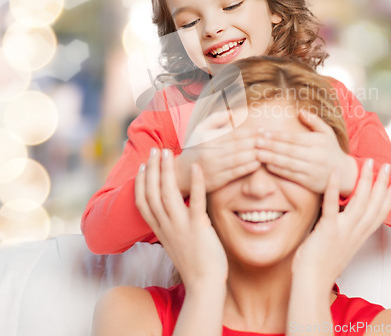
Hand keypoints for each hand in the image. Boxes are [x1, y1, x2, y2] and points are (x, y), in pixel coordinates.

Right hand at [135, 149, 227, 288]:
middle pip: (152, 193)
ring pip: (167, 194)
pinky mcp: (198, 227)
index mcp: (160, 230)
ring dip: (166, 171)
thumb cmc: (194, 262)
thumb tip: (171, 211)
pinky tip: (197, 166)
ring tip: (168, 153)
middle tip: (155, 151)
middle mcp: (166, 226)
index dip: (141, 183)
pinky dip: (196, 182)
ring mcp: (180, 227)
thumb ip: (170, 225)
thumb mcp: (175, 242)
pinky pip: (195, 201)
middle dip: (152, 169)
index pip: (143, 202)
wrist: (204, 284)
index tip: (142, 166)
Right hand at [175, 110, 260, 195]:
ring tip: (268, 150)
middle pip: (238, 145)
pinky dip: (248, 167)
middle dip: (256, 142)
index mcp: (207, 138)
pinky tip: (258, 163)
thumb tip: (233, 111)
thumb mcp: (199, 130)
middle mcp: (210, 152)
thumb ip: (216, 118)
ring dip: (255, 154)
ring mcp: (213, 166)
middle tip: (270, 139)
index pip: (234, 133)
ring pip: (239, 158)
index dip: (250, 132)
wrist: (180, 174)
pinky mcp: (217, 180)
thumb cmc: (194, 149)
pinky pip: (235, 172)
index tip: (263, 130)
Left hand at [255, 108, 356, 194]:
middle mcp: (316, 155)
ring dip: (271, 158)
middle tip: (256, 141)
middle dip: (270, 145)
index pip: (294, 138)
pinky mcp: (310, 182)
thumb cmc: (332, 150)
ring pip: (288, 163)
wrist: (346, 174)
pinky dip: (279, 171)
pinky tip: (268, 166)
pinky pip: (291, 176)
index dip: (277, 135)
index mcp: (319, 141)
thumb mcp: (327, 133)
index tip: (263, 132)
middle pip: (289, 150)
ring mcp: (313, 170)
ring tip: (257, 153)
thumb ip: (314, 121)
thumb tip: (300, 111)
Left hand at [291, 159, 390, 293]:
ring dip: (365, 180)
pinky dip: (333, 188)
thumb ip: (345, 231)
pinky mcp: (327, 230)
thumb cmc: (320, 266)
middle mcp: (355, 233)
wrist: (311, 283)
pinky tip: (335, 172)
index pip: (379, 214)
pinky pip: (331, 205)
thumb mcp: (339, 246)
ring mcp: (343, 231)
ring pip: (360, 202)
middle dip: (381, 183)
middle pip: (374, 204)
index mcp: (359, 236)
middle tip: (386, 165)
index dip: (389, 198)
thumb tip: (342, 218)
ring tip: (368, 163)